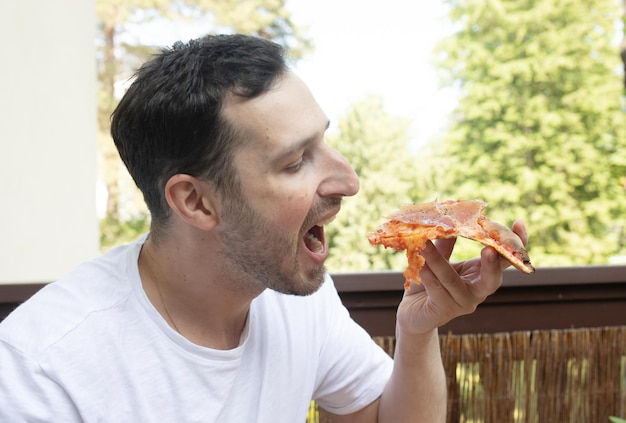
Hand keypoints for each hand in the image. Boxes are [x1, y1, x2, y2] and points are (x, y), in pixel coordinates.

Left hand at [396, 220, 528, 334]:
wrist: (414, 313)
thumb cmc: (429, 282)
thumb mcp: (439, 259)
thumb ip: (445, 243)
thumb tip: (448, 219)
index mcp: (481, 274)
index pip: (504, 260)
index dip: (515, 244)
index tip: (519, 223)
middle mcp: (478, 292)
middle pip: (493, 280)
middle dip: (493, 265)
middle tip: (489, 249)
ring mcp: (462, 303)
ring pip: (452, 281)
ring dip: (438, 261)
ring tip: (424, 245)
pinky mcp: (444, 311)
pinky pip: (437, 291)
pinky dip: (428, 277)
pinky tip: (420, 266)